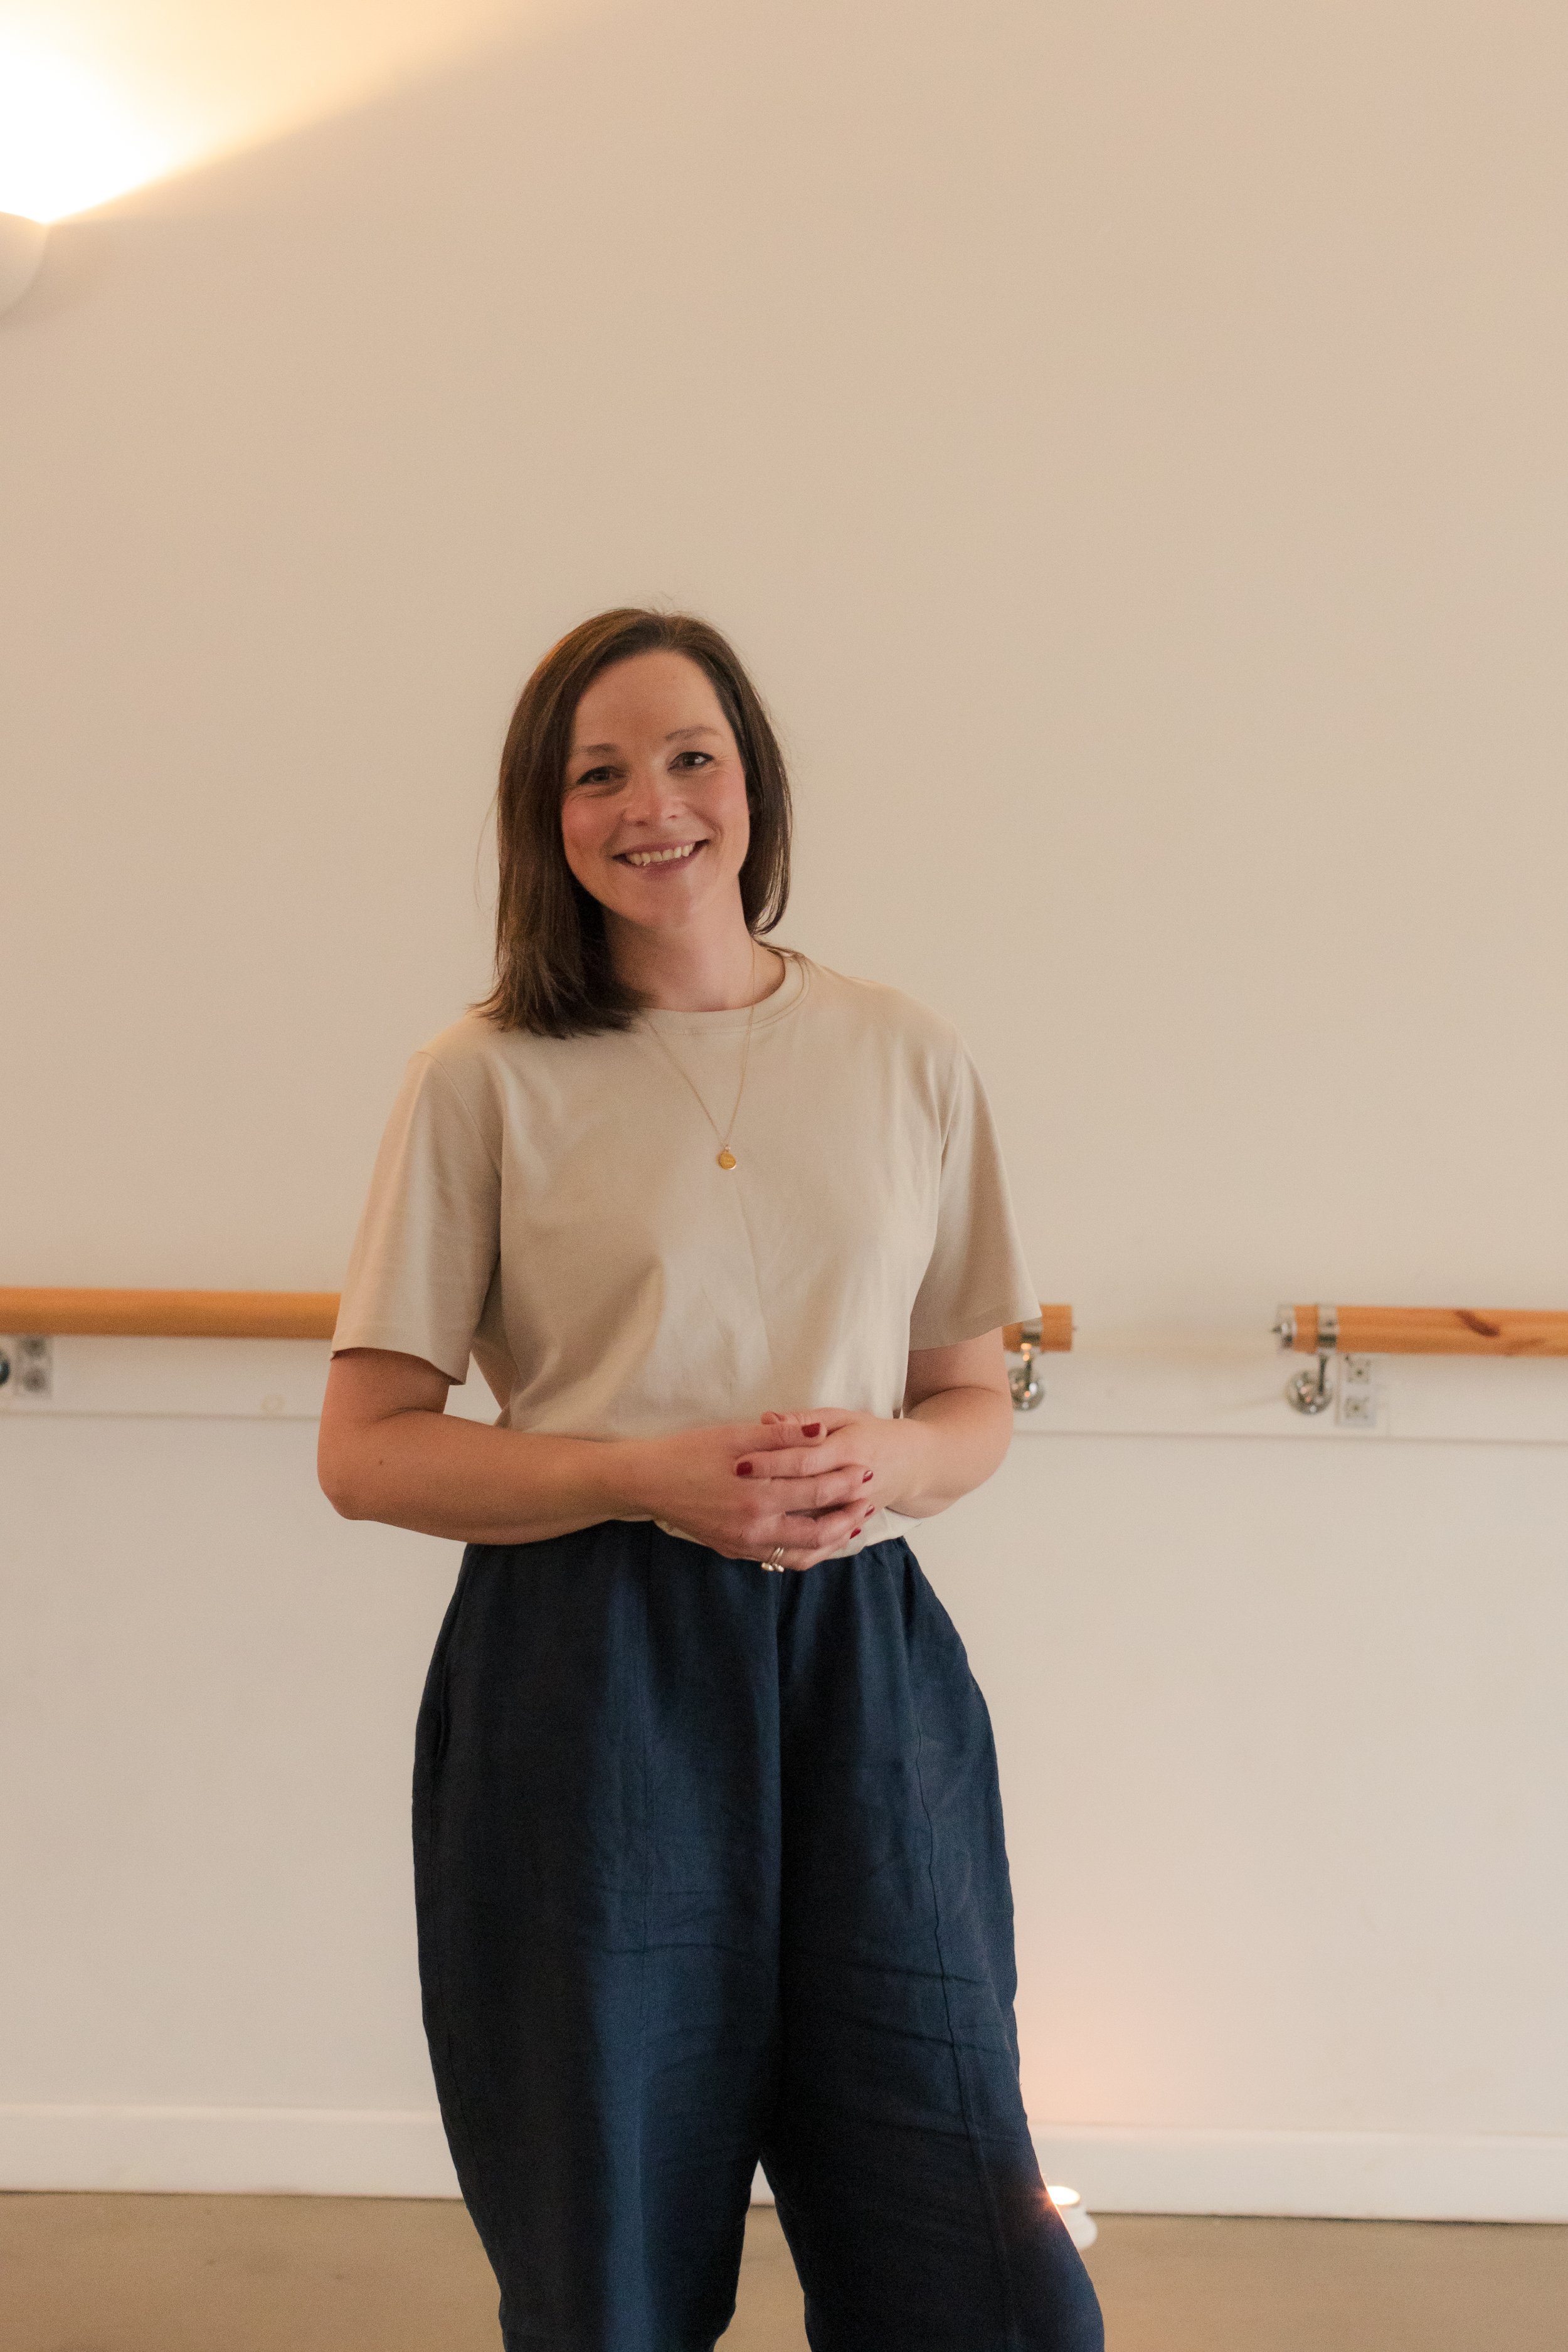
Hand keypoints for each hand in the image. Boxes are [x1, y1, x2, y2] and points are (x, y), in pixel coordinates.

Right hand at [611, 1417, 874, 1570]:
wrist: (647, 1481)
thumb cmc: (689, 1452)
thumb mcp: (735, 1435)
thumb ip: (781, 1437)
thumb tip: (821, 1431)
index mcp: (759, 1495)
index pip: (817, 1491)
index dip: (845, 1481)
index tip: (865, 1471)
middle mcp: (755, 1527)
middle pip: (817, 1529)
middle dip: (847, 1515)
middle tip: (868, 1501)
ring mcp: (744, 1544)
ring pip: (801, 1553)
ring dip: (830, 1541)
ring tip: (850, 1525)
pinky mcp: (733, 1551)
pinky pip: (778, 1558)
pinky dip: (803, 1551)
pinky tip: (814, 1539)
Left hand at [741, 1408, 932, 1552]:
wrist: (915, 1463)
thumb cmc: (872, 1433)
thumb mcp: (843, 1417)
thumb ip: (805, 1419)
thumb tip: (768, 1419)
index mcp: (849, 1449)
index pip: (804, 1459)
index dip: (771, 1462)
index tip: (739, 1463)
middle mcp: (853, 1484)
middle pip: (804, 1494)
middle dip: (767, 1493)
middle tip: (733, 1491)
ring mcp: (855, 1509)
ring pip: (813, 1527)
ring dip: (778, 1526)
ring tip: (741, 1521)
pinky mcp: (853, 1526)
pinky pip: (823, 1546)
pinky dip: (795, 1546)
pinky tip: (768, 1540)